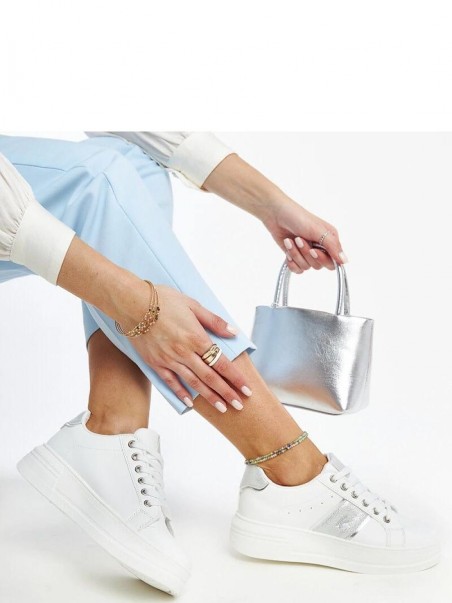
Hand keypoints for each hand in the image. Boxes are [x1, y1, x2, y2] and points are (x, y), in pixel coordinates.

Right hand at [123, 284, 251, 412]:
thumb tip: (233, 332)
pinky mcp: (156, 363)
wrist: (132, 303)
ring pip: (194, 383)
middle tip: (240, 405)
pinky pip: (171, 382)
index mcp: (197, 338)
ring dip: (209, 397)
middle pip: (211, 377)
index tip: (246, 389)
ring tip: (222, 408)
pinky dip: (182, 393)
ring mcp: (169, 360)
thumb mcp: (193, 305)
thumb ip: (214, 321)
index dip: (236, 378)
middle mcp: (185, 352)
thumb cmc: (163, 300)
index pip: (222, 363)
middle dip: (227, 393)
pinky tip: (191, 403)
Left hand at [261, 197, 347, 272]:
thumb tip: (345, 261)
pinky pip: (297, 269)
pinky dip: (291, 261)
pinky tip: (287, 250)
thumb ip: (333, 246)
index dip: (322, 259)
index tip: (313, 250)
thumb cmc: (298, 217)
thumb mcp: (318, 230)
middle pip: (318, 266)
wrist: (276, 214)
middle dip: (306, 253)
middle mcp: (320, 248)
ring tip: (290, 240)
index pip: (332, 262)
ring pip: (306, 267)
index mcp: (330, 240)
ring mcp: (307, 253)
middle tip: (299, 239)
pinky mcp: (296, 256)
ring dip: (296, 254)